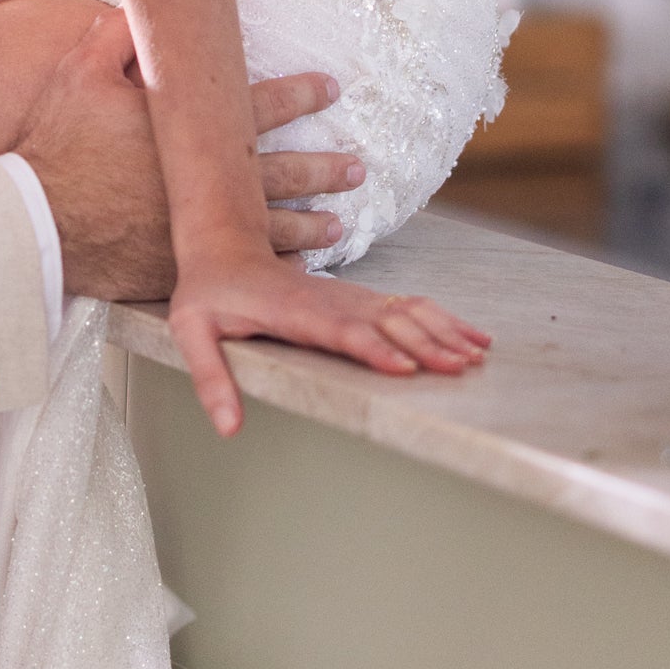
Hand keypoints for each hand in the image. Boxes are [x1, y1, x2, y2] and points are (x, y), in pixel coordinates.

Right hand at [16, 12, 361, 301]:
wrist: (34, 218)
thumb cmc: (55, 146)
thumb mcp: (79, 74)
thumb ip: (116, 36)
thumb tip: (138, 8)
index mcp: (190, 129)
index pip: (260, 104)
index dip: (301, 95)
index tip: (330, 91)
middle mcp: (205, 180)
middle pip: (281, 171)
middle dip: (322, 168)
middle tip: (354, 167)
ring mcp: (197, 227)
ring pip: (269, 225)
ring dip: (308, 223)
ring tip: (337, 223)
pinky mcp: (180, 265)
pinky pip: (237, 267)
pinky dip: (268, 269)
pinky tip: (291, 272)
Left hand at [168, 255, 489, 437]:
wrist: (223, 241)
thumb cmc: (207, 292)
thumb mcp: (191, 332)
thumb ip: (210, 378)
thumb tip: (228, 427)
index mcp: (296, 312)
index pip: (342, 331)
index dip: (374, 348)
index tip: (405, 368)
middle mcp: (330, 302)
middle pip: (386, 322)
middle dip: (425, 344)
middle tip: (461, 367)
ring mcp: (348, 297)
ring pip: (406, 311)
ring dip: (443, 331)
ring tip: (477, 354)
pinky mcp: (358, 298)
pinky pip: (408, 306)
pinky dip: (442, 320)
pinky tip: (470, 336)